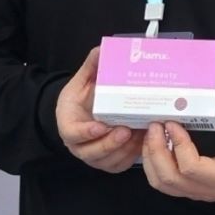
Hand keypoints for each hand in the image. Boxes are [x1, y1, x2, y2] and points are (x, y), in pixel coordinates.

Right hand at [54, 48, 143, 173]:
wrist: (82, 116)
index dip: (87, 132)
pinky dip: (133, 155)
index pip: (74, 134)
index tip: (100, 125)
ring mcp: (95, 157)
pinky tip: (145, 141)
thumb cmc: (81, 101)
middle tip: (127, 130)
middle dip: (111, 143)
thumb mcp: (82, 83)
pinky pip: (121, 164)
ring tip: (142, 134)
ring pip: (109, 160)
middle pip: (93, 151)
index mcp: (69, 126)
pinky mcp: (110, 162)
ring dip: (127, 149)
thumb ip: (91, 68)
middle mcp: (80, 146)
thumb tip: (101, 49)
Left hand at [141, 90, 214, 202]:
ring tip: (152, 136)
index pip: (191, 168)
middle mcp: (206, 190)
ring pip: (161, 184)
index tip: (173, 124)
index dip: (178, 145)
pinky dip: (154, 166)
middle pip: (168, 178)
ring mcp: (196, 193)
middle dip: (156, 151)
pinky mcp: (190, 190)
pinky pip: (164, 184)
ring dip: (151, 159)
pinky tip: (157, 147)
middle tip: (155, 126)